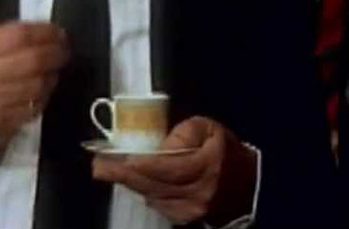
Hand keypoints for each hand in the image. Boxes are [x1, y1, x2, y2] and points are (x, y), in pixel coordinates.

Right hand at [0, 21, 68, 162]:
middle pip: (38, 60)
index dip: (47, 32)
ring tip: (51, 71)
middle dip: (58, 53)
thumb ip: (4, 39)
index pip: (22, 36)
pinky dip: (42, 99)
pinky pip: (34, 110)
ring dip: (52, 77)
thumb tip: (42, 32)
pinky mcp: (5, 127)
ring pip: (42, 87)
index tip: (59, 32)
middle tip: (63, 51)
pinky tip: (37, 93)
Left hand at [93, 116, 257, 225]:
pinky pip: (158, 205)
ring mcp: (190, 211)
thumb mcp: (209, 129)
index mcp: (204, 167)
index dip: (134, 164)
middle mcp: (196, 194)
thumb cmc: (226, 151)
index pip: (161, 168)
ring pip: (151, 196)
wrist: (250, 184)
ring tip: (113, 170)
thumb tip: (157, 144)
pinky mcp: (186, 219)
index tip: (111, 158)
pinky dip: (147, 192)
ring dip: (131, 183)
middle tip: (99, 166)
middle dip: (121, 175)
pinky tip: (141, 181)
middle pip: (149, 185)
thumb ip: (182, 133)